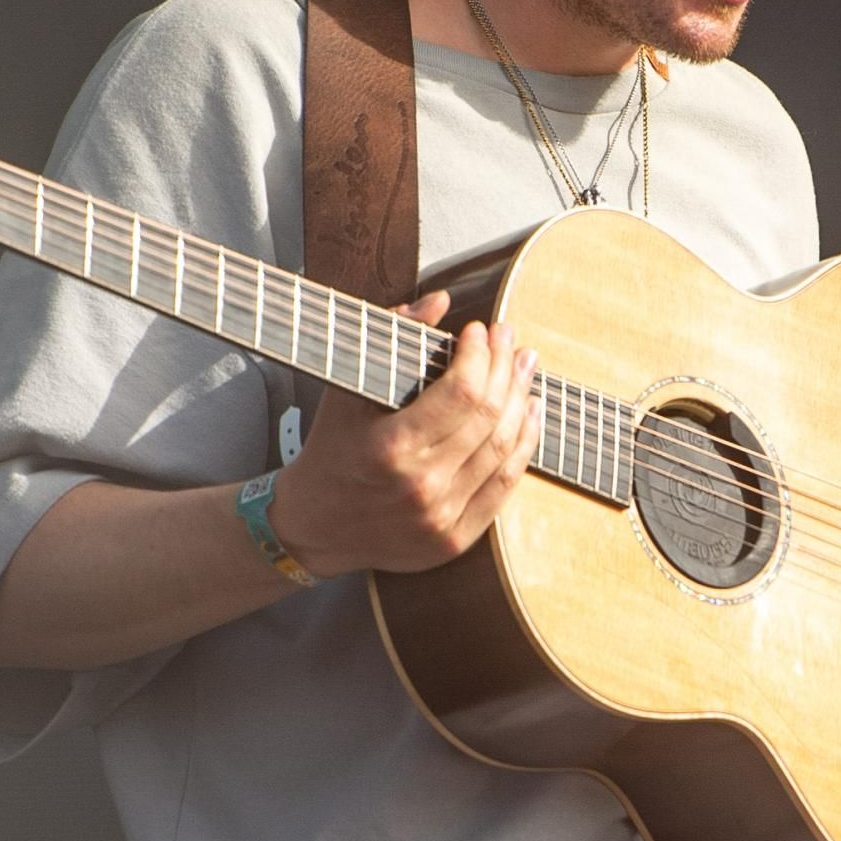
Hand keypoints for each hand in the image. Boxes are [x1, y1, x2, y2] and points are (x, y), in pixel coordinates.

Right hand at [274, 294, 538, 577]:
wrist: (313, 529)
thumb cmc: (329, 452)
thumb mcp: (346, 391)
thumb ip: (391, 339)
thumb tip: (439, 300)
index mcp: (390, 449)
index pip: (461, 392)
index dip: (479, 354)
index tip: (480, 330)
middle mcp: (421, 487)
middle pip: (488, 416)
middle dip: (505, 368)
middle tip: (510, 340)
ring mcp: (441, 518)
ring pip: (504, 449)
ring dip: (521, 401)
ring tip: (523, 369)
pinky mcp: (454, 539)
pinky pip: (505, 486)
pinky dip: (523, 445)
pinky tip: (527, 414)